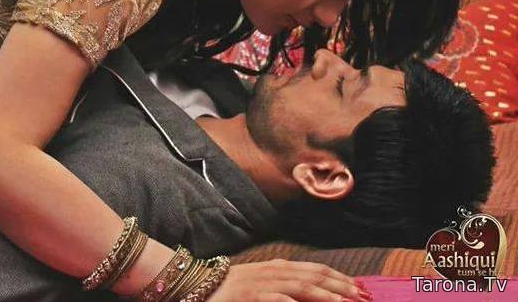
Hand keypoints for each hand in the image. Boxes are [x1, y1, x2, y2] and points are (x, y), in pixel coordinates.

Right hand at [207, 259, 371, 301]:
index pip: (316, 269)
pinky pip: (279, 300)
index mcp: (279, 267)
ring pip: (302, 286)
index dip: (340, 277)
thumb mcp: (263, 283)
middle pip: (315, 276)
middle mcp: (275, 272)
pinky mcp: (252, 296)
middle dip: (342, 285)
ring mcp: (264, 283)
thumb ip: (286, 286)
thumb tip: (311, 291)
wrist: (200, 284)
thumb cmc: (233, 288)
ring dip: (327, 294)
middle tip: (365, 295)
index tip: (361, 287)